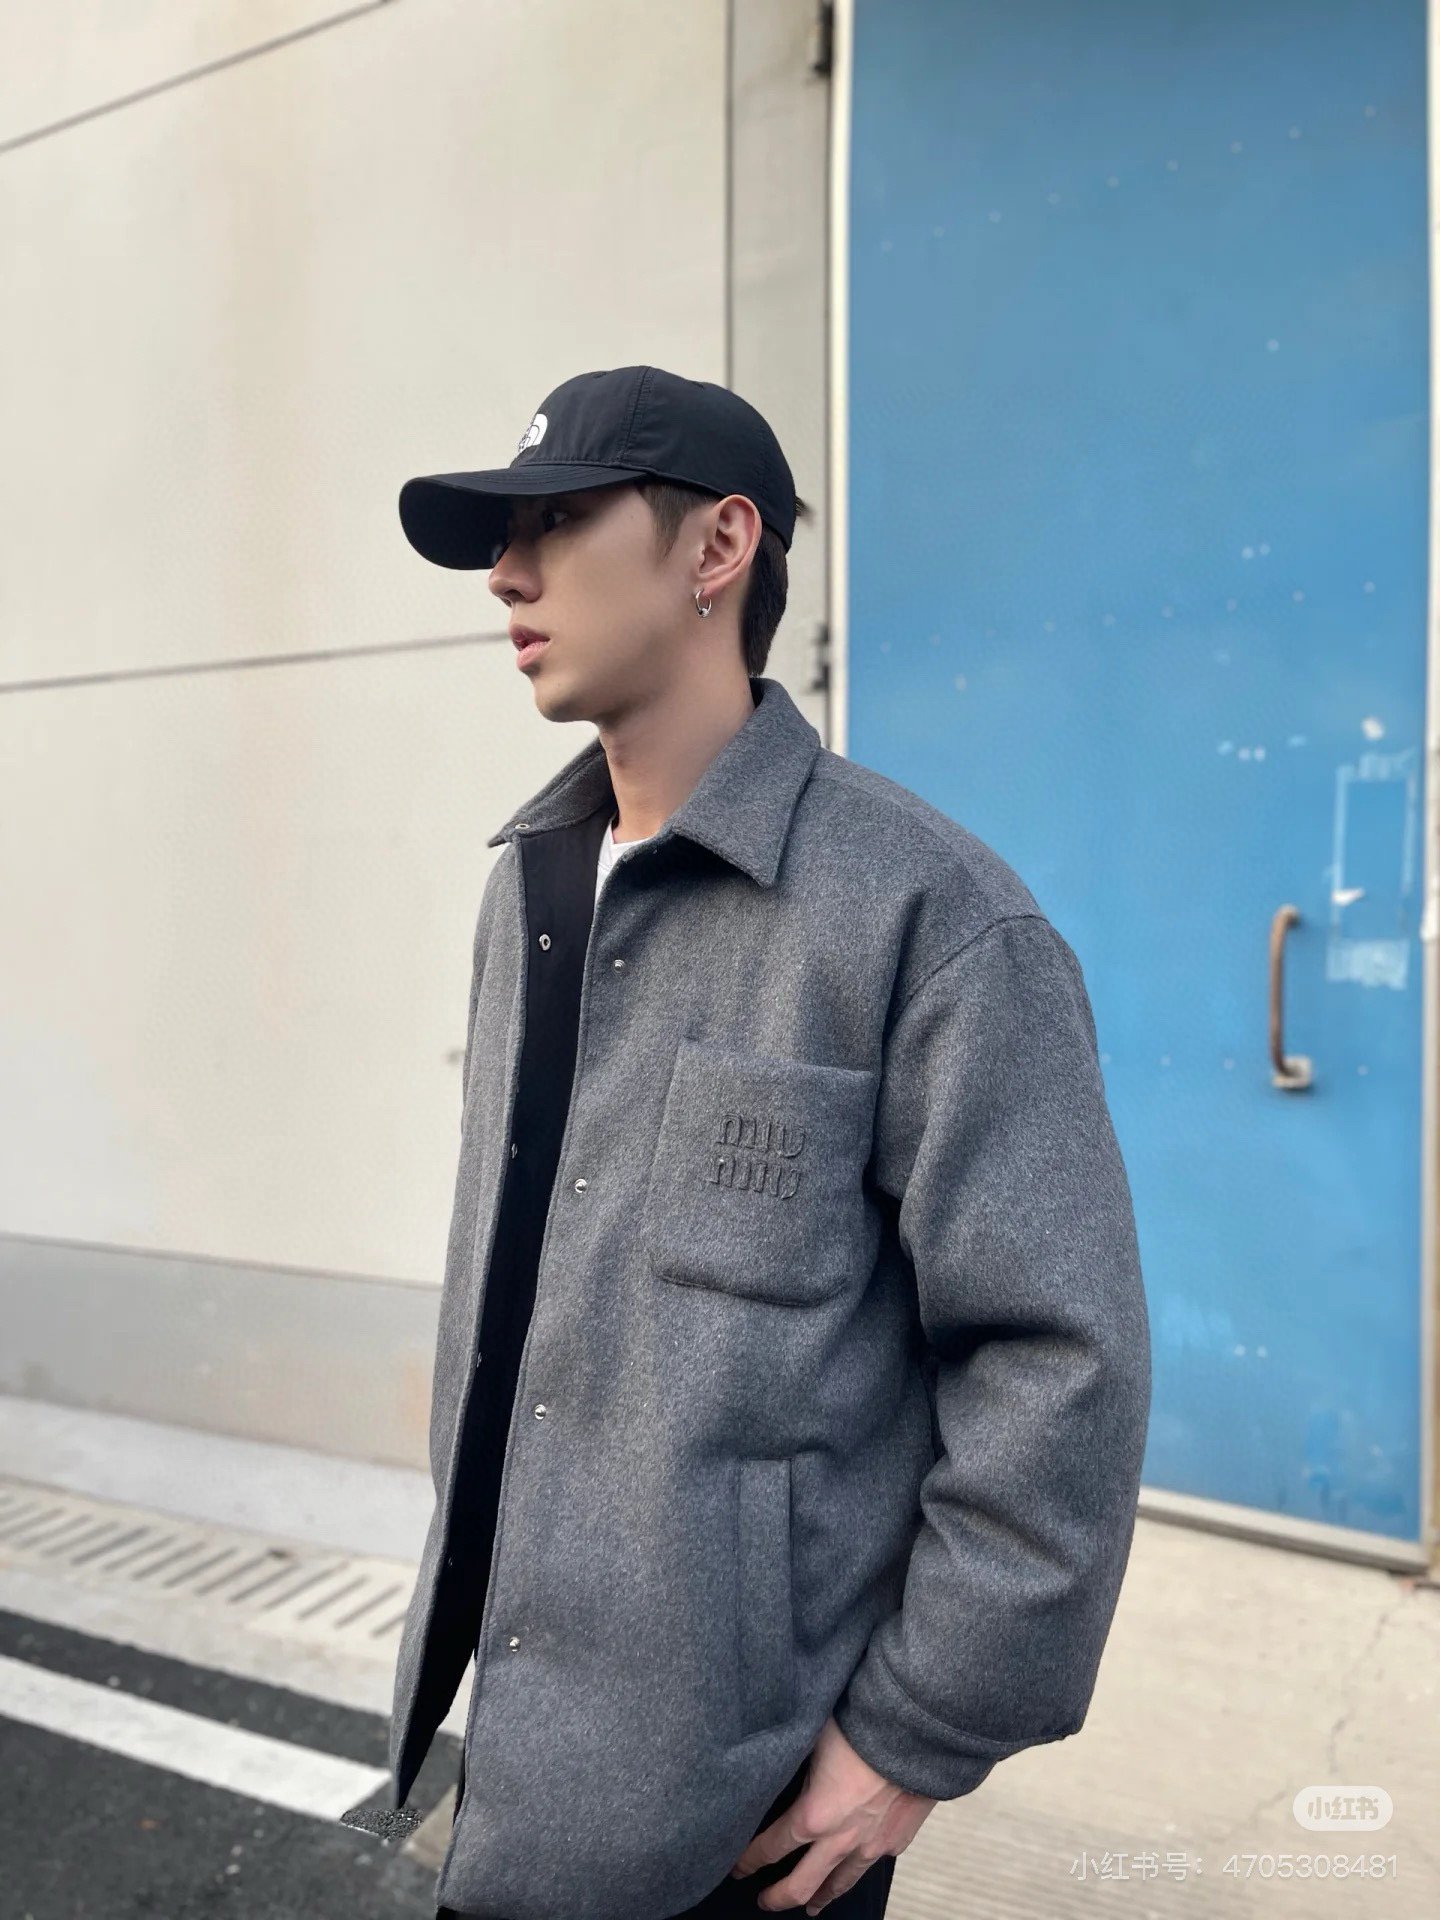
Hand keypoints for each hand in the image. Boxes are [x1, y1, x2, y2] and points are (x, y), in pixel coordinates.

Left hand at [727, 1714, 936, 1912]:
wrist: (914, 1734)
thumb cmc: (861, 1728)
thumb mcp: (813, 1739)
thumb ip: (795, 1761)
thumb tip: (776, 1757)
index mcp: (812, 1816)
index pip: (769, 1849)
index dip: (748, 1861)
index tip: (737, 1868)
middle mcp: (839, 1841)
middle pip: (800, 1886)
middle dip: (777, 1898)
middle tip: (764, 1901)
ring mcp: (870, 1846)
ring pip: (839, 1885)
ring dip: (820, 1897)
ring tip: (811, 1906)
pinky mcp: (895, 1841)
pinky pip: (871, 1863)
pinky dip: (857, 1869)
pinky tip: (854, 1868)